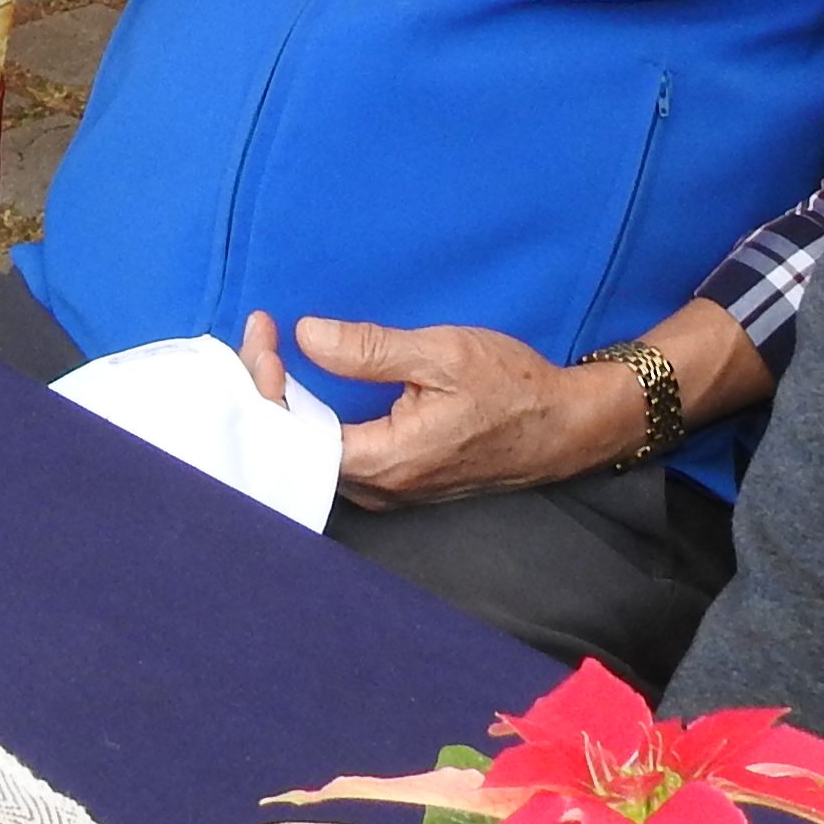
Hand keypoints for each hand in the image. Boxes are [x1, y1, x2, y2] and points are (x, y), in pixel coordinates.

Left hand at [240, 311, 639, 508]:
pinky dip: (312, 416)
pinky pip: (338, 453)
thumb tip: (306, 336)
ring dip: (288, 404)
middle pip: (298, 448)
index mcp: (387, 462)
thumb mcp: (442, 353)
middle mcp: (380, 488)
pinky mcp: (397, 479)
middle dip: (268, 390)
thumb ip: (371, 349)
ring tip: (269, 353)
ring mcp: (388, 489)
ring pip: (315, 453)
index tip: (265, 334)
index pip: (297, 436)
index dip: (268, 387)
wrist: (564, 426)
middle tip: (259, 335)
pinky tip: (303, 383)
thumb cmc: (511, 387)